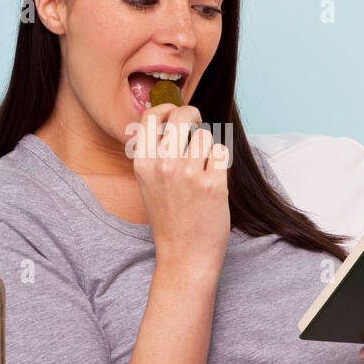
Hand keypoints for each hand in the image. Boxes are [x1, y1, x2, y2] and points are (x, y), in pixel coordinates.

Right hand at [127, 102, 229, 275]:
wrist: (185, 255)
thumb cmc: (169, 218)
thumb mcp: (148, 183)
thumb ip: (153, 152)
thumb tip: (168, 117)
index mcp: (142, 163)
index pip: (151, 116)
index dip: (166, 108)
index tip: (176, 113)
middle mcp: (163, 165)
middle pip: (182, 115)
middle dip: (193, 115)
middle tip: (197, 124)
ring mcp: (189, 174)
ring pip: (206, 135)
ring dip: (207, 146)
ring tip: (202, 168)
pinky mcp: (214, 183)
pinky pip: (221, 152)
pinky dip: (220, 162)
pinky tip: (212, 179)